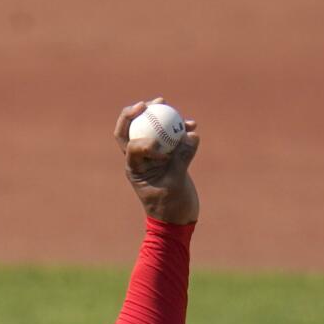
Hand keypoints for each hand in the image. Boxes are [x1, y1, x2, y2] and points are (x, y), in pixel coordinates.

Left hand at [116, 98, 199, 224]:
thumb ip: (182, 158)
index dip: (143, 138)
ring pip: (153, 131)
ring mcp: (155, 157)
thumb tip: (191, 135)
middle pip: (132, 130)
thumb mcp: (175, 183)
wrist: (178, 220)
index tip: (161, 149)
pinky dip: (181, 131)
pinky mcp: (170, 158)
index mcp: (134, 167)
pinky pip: (172, 139)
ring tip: (168, 106)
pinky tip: (192, 125)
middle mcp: (141, 159)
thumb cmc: (171, 207)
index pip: (130, 144)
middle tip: (151, 103)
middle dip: (138, 113)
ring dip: (161, 118)